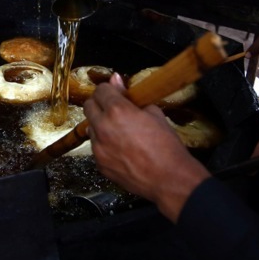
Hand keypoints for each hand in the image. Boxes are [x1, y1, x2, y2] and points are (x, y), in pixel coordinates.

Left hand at [85, 76, 209, 222]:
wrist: (169, 178)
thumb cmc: (166, 146)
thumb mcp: (154, 113)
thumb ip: (131, 97)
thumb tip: (118, 82)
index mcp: (117, 111)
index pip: (100, 90)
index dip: (109, 89)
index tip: (115, 92)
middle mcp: (103, 128)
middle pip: (89, 106)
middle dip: (99, 103)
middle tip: (113, 107)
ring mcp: (98, 148)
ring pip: (90, 127)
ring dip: (100, 124)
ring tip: (119, 130)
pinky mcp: (100, 164)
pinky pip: (96, 147)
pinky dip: (104, 144)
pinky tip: (121, 147)